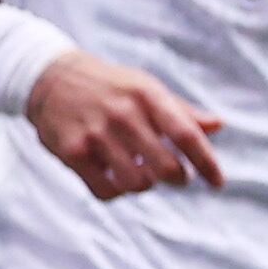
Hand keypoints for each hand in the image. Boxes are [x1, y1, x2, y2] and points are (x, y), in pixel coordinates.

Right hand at [25, 49, 226, 196]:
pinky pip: (106, 190)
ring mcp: (96, 133)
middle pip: (166, 167)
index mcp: (147, 94)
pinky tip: (116, 177)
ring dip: (145, 184)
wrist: (49, 77)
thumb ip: (181, 111)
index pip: (186, 134)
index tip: (218, 182)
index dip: (206, 163)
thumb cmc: (110, 87)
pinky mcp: (73, 151)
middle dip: (178, 178)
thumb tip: (218, 125)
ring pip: (137, 183)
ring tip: (141, 171)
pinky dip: (117, 191)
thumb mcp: (146, 88)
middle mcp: (122, 113)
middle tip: (177, 176)